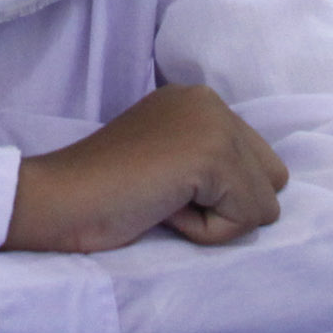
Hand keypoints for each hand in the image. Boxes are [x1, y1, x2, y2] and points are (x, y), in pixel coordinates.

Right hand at [6, 82, 288, 253]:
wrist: (60, 199)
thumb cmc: (103, 194)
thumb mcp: (166, 161)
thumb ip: (205, 161)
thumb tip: (262, 199)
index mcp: (198, 100)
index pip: (257, 163)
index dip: (217, 194)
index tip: (163, 188)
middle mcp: (211, 101)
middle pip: (272, 180)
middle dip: (227, 205)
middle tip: (166, 198)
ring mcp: (213, 124)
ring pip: (264, 203)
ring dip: (217, 221)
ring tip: (163, 204)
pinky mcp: (212, 155)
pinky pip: (247, 218)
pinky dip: (208, 232)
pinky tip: (163, 210)